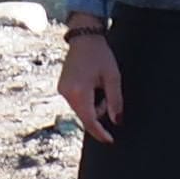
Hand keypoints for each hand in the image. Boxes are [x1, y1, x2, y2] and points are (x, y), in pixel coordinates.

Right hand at [59, 28, 123, 144]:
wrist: (84, 38)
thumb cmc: (100, 55)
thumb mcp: (113, 77)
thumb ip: (115, 101)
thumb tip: (117, 121)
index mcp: (79, 91)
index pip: (89, 120)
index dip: (100, 132)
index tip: (110, 140)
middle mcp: (67, 93)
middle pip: (85, 116)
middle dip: (98, 112)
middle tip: (107, 92)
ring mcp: (62, 90)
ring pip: (81, 110)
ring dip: (93, 104)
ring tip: (99, 84)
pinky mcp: (62, 87)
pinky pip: (76, 102)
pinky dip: (86, 99)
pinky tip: (91, 85)